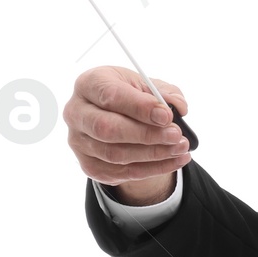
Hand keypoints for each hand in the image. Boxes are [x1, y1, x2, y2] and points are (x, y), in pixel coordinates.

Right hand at [66, 66, 191, 204]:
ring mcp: (79, 141)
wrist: (120, 118)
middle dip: (146, 134)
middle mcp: (77, 112)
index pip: (110, 96)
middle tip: (177, 135)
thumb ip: (165, 92)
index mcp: (89, 84)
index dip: (140, 107)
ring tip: (180, 148)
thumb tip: (178, 107)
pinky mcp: (89, 165)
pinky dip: (154, 169)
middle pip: (106, 129)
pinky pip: (122, 172)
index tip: (167, 116)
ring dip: (154, 154)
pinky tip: (175, 160)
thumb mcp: (148, 86)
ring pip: (115, 154)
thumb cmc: (132, 97)